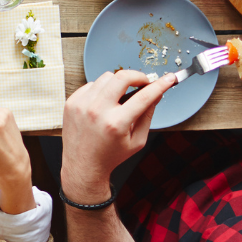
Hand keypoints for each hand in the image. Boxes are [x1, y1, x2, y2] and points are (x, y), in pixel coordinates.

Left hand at [61, 70, 175, 202]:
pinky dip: (102, 90)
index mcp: (116, 123)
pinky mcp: (72, 102)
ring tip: (121, 97)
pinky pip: (91, 84)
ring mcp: (82, 104)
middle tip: (143, 83)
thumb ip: (147, 115)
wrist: (83, 165)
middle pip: (122, 77)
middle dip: (138, 76)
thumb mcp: (137, 141)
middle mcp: (97, 111)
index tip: (169, 78)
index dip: (160, 85)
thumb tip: (156, 94)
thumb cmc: (111, 155)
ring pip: (106, 77)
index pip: (144, 97)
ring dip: (118, 83)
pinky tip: (104, 103)